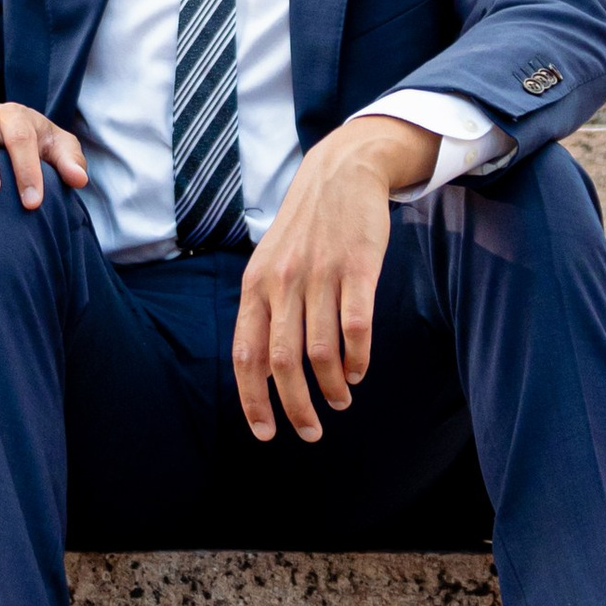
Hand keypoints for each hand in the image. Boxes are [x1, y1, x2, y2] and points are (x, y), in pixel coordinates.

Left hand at [232, 116, 436, 442]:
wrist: (340, 171)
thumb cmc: (304, 229)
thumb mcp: (269, 263)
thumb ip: (263, 311)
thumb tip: (262, 372)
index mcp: (256, 285)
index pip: (247, 355)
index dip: (254, 400)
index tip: (266, 434)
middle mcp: (283, 282)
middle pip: (284, 362)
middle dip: (296, 407)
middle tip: (311, 432)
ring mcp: (321, 274)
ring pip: (321, 351)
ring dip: (331, 387)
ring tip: (340, 399)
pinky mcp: (358, 267)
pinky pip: (357, 326)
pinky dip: (357, 358)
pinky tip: (358, 371)